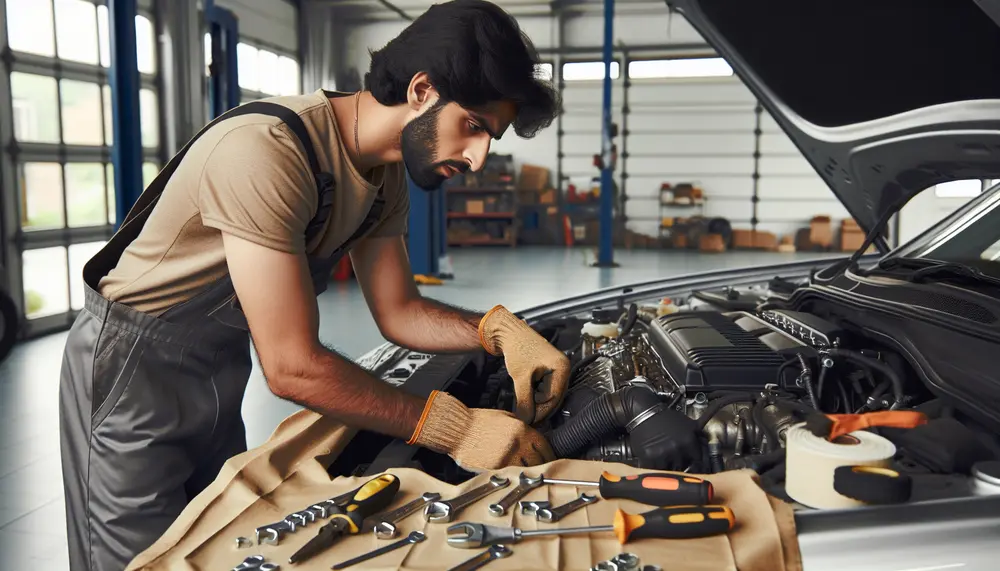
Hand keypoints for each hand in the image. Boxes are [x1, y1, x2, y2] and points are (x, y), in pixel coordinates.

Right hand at [408, 390, 554, 470]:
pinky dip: (513, 477)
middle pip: (539, 461)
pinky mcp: (494, 468)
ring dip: (529, 474)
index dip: (549, 455)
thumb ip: (522, 428)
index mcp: (521, 430)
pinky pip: (510, 475)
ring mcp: (506, 458)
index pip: (544, 446)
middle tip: (543, 470)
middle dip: (542, 466)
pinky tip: (514, 477)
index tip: (550, 459)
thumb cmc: (478, 421)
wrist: (457, 429)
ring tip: (530, 476)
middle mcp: (517, 444)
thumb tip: (534, 439)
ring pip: (526, 471)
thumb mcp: (506, 417)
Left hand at [479, 305, 570, 423]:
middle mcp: (563, 369)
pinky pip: (546, 390)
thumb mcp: (521, 377)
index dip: (540, 411)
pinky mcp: (550, 372)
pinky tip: (527, 400)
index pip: (554, 398)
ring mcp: (557, 371)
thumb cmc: (517, 348)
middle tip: (526, 419)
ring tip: (524, 410)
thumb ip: (524, 400)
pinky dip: (536, 396)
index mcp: (562, 367)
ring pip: (549, 396)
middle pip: (554, 398)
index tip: (528, 420)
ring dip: (537, 403)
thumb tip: (526, 420)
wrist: (509, 333)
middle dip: (539, 409)